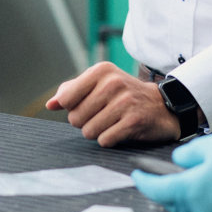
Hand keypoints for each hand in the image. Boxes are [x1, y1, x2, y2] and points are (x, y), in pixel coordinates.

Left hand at [44, 61, 181, 146]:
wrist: (161, 105)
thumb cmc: (124, 96)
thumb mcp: (99, 84)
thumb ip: (71, 92)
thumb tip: (50, 104)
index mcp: (101, 71)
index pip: (66, 98)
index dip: (73, 108)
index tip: (87, 105)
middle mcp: (113, 83)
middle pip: (76, 118)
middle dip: (86, 122)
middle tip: (103, 115)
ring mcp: (124, 102)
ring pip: (89, 131)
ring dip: (98, 132)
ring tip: (112, 122)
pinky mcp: (134, 121)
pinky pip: (105, 140)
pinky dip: (109, 140)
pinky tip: (120, 130)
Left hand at [131, 130, 211, 211]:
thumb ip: (191, 153)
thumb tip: (179, 161)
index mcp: (192, 190)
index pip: (157, 191)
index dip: (143, 182)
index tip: (136, 175)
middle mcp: (202, 210)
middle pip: (174, 202)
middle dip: (163, 190)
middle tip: (159, 177)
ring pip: (194, 207)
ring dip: (186, 194)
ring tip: (190, 178)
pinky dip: (207, 199)